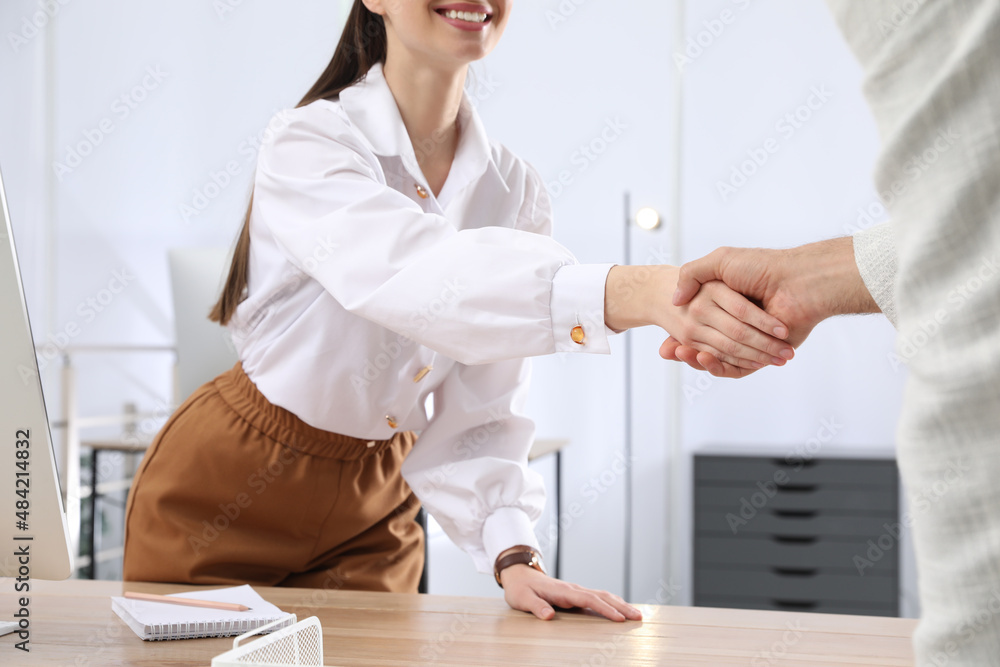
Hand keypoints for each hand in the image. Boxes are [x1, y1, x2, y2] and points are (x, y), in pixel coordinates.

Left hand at [499, 564, 642, 621]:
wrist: (519, 574)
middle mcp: (573, 589)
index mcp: (562, 591)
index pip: (588, 600)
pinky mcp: (576, 594)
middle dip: (621, 607)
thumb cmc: (520, 588)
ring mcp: (576, 590)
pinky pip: (598, 597)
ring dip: (620, 604)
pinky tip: (620, 608)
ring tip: (636, 614)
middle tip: (638, 617)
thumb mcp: (522, 598)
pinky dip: (612, 602)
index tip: (619, 619)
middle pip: (602, 596)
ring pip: (603, 595)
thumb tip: (549, 616)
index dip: (605, 609)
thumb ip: (535, 606)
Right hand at [663, 238, 878, 376]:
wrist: (797, 282)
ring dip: (699, 359)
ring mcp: (751, 341)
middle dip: (685, 349)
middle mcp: (738, 324)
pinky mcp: (762, 355)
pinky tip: (705, 358)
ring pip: (719, 358)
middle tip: (669, 348)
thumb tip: (675, 299)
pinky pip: (737, 369)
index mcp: (727, 306)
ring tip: (684, 352)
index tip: (665, 338)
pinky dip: (720, 367)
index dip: (679, 333)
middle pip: (705, 345)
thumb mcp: (720, 262)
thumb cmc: (761, 267)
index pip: (697, 326)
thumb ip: (693, 274)